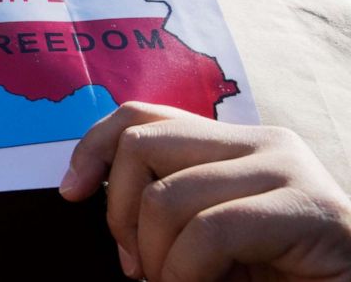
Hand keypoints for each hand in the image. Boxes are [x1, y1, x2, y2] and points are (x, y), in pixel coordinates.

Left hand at [61, 102, 350, 280]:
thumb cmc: (276, 279)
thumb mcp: (206, 236)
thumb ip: (166, 205)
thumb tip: (82, 188)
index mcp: (233, 145)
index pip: (141, 115)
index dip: (93, 147)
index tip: (70, 192)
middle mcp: (262, 143)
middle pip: (142, 142)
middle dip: (120, 213)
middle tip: (138, 269)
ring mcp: (288, 169)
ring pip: (167, 196)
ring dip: (158, 262)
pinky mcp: (310, 208)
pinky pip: (209, 231)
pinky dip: (187, 274)